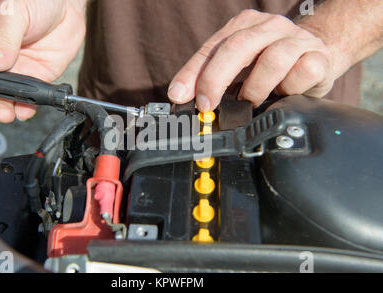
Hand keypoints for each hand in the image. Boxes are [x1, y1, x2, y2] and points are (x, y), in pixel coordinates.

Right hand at [0, 0, 85, 122]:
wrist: (66, 4)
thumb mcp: (13, 13)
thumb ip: (3, 39)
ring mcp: (14, 69)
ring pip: (3, 95)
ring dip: (2, 107)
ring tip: (4, 112)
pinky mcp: (36, 76)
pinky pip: (28, 97)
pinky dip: (26, 107)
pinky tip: (24, 110)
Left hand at [167, 9, 334, 110]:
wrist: (320, 54)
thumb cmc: (272, 64)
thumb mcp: (240, 67)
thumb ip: (216, 79)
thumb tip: (187, 101)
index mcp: (245, 25)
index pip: (212, 47)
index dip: (192, 73)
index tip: (179, 95)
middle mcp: (270, 26)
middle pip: (238, 47)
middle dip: (216, 79)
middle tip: (206, 105)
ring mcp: (297, 39)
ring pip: (272, 60)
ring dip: (255, 88)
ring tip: (250, 101)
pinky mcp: (319, 56)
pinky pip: (303, 72)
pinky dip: (289, 89)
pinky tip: (285, 94)